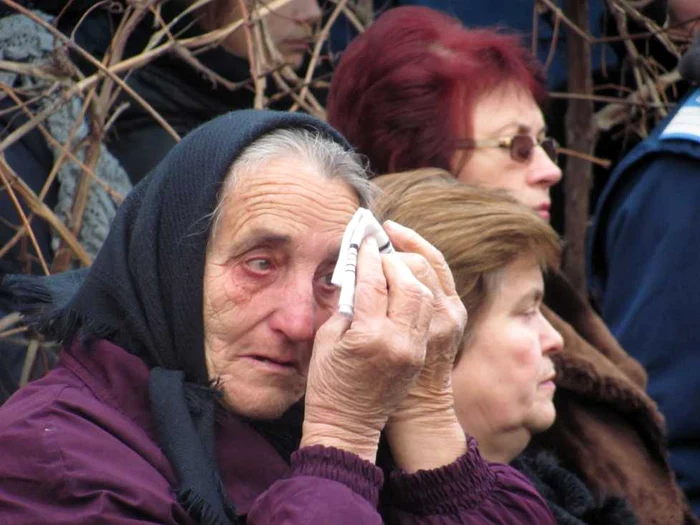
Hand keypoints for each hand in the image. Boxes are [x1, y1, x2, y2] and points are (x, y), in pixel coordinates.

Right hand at [301, 236, 434, 462]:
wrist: (349, 425)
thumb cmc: (328, 384)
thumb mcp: (326, 340)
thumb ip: (344, 304)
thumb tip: (357, 273)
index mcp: (369, 337)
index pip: (374, 282)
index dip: (367, 257)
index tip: (364, 241)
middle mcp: (399, 340)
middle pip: (409, 281)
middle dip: (394, 259)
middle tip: (378, 250)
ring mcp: (415, 347)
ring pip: (427, 292)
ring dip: (411, 271)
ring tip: (393, 260)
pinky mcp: (421, 351)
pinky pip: (429, 309)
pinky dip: (420, 288)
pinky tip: (407, 279)